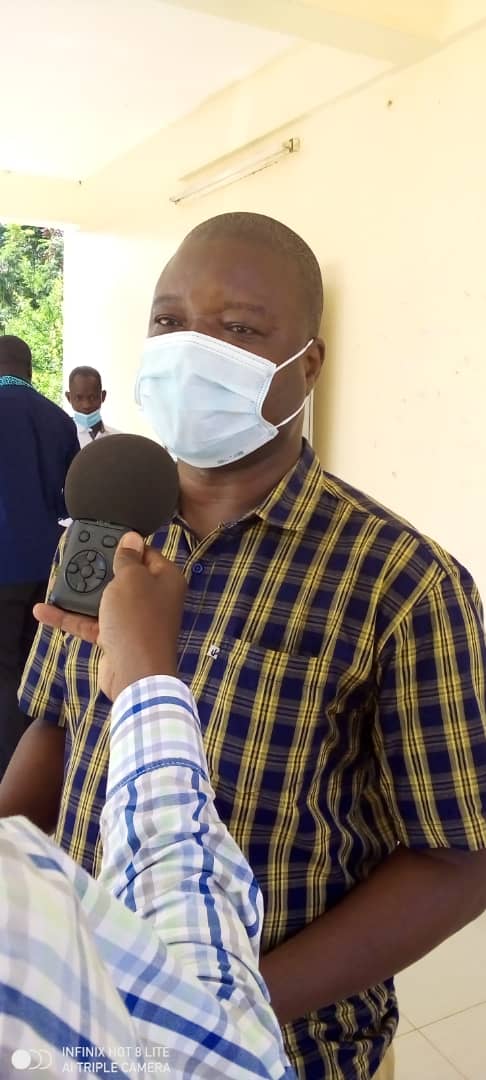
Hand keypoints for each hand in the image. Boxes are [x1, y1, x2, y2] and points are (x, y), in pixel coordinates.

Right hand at [34, 533, 185, 699]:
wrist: (136, 674)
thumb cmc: (137, 619)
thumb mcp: (130, 579)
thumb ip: (127, 558)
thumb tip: (131, 537)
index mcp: (166, 580)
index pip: (147, 554)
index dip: (126, 546)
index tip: (104, 538)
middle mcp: (153, 599)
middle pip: (123, 577)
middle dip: (99, 570)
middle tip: (76, 558)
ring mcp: (134, 620)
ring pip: (105, 600)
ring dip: (81, 594)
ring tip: (57, 582)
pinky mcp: (117, 638)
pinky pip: (92, 622)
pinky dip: (71, 617)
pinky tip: (45, 611)